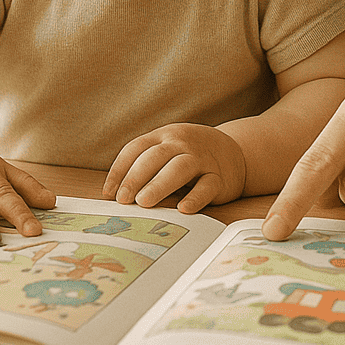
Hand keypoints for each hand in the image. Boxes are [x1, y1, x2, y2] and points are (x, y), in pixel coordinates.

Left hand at [103, 123, 247, 214]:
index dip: (120, 169)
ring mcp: (202, 159)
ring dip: (159, 184)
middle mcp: (182, 144)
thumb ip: (146, 166)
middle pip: (156, 156)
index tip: (109, 192)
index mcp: (164, 136)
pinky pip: (207, 186)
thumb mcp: (168, 151)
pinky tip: (183, 209)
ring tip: (144, 202)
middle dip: (136, 177)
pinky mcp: (219, 178)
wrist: (234, 152)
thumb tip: (115, 195)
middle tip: (124, 199)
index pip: (136, 148)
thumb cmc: (190, 156)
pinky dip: (195, 197)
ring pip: (179, 168)